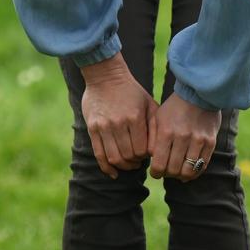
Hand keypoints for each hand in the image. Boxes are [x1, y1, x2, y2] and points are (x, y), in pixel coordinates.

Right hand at [81, 53, 158, 179]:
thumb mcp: (149, 104)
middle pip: (128, 156)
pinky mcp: (92, 129)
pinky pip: (99, 154)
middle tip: (138, 161)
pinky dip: (106, 167)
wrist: (105, 76)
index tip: (147, 154)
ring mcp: (103, 126)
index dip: (146, 156)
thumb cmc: (132, 91)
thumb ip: (155, 126)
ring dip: (123, 166)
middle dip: (135, 162)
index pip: (142, 150)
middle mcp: (118, 123)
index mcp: (134, 117)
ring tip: (128, 164)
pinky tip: (113, 173)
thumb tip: (157, 150)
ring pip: (114, 158)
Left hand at [148, 92, 220, 181]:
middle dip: (168, 174)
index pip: (158, 165)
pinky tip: (189, 168)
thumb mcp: (158, 118)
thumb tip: (151, 160)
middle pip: (173, 171)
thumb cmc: (174, 107)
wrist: (199, 93)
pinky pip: (202, 166)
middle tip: (167, 170)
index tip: (156, 171)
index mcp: (166, 132)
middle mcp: (182, 137)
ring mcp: (198, 140)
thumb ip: (151, 139)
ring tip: (178, 170)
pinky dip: (195, 172)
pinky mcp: (210, 141)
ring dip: (181, 175)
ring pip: (188, 172)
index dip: (155, 173)